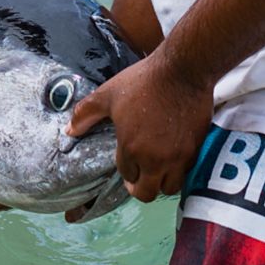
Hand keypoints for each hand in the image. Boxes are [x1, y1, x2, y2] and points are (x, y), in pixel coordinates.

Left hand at [66, 51, 211, 203]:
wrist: (183, 70)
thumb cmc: (144, 81)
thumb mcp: (108, 94)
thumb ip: (85, 114)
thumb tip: (68, 131)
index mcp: (131, 147)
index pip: (127, 175)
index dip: (126, 169)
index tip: (128, 159)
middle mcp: (155, 159)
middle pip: (147, 194)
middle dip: (140, 187)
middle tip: (140, 175)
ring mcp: (178, 157)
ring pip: (169, 188)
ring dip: (161, 182)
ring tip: (158, 168)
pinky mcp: (195, 150)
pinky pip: (186, 173)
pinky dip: (178, 170)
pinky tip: (173, 157)